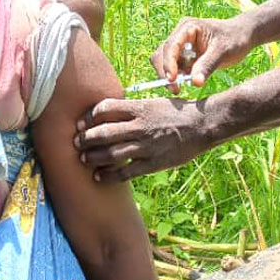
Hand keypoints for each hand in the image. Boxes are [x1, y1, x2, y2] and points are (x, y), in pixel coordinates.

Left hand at [75, 97, 208, 179]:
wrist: (203, 125)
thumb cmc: (179, 112)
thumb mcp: (154, 103)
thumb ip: (134, 108)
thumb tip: (111, 111)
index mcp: (139, 107)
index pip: (105, 108)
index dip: (89, 116)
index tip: (81, 122)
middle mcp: (140, 126)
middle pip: (103, 132)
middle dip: (85, 139)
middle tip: (76, 143)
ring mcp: (146, 146)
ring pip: (111, 153)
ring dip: (93, 157)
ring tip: (83, 160)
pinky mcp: (153, 163)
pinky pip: (125, 172)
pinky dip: (108, 175)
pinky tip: (98, 177)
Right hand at [152, 16, 252, 92]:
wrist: (242, 37)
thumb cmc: (234, 39)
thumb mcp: (223, 52)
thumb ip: (208, 65)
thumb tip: (194, 82)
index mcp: (187, 27)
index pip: (171, 46)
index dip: (168, 64)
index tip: (172, 80)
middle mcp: (180, 35)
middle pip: (162, 54)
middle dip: (166, 72)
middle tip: (176, 90)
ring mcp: (181, 45)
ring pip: (165, 62)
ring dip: (171, 76)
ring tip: (183, 86)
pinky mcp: (184, 55)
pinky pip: (175, 68)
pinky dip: (178, 76)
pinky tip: (190, 81)